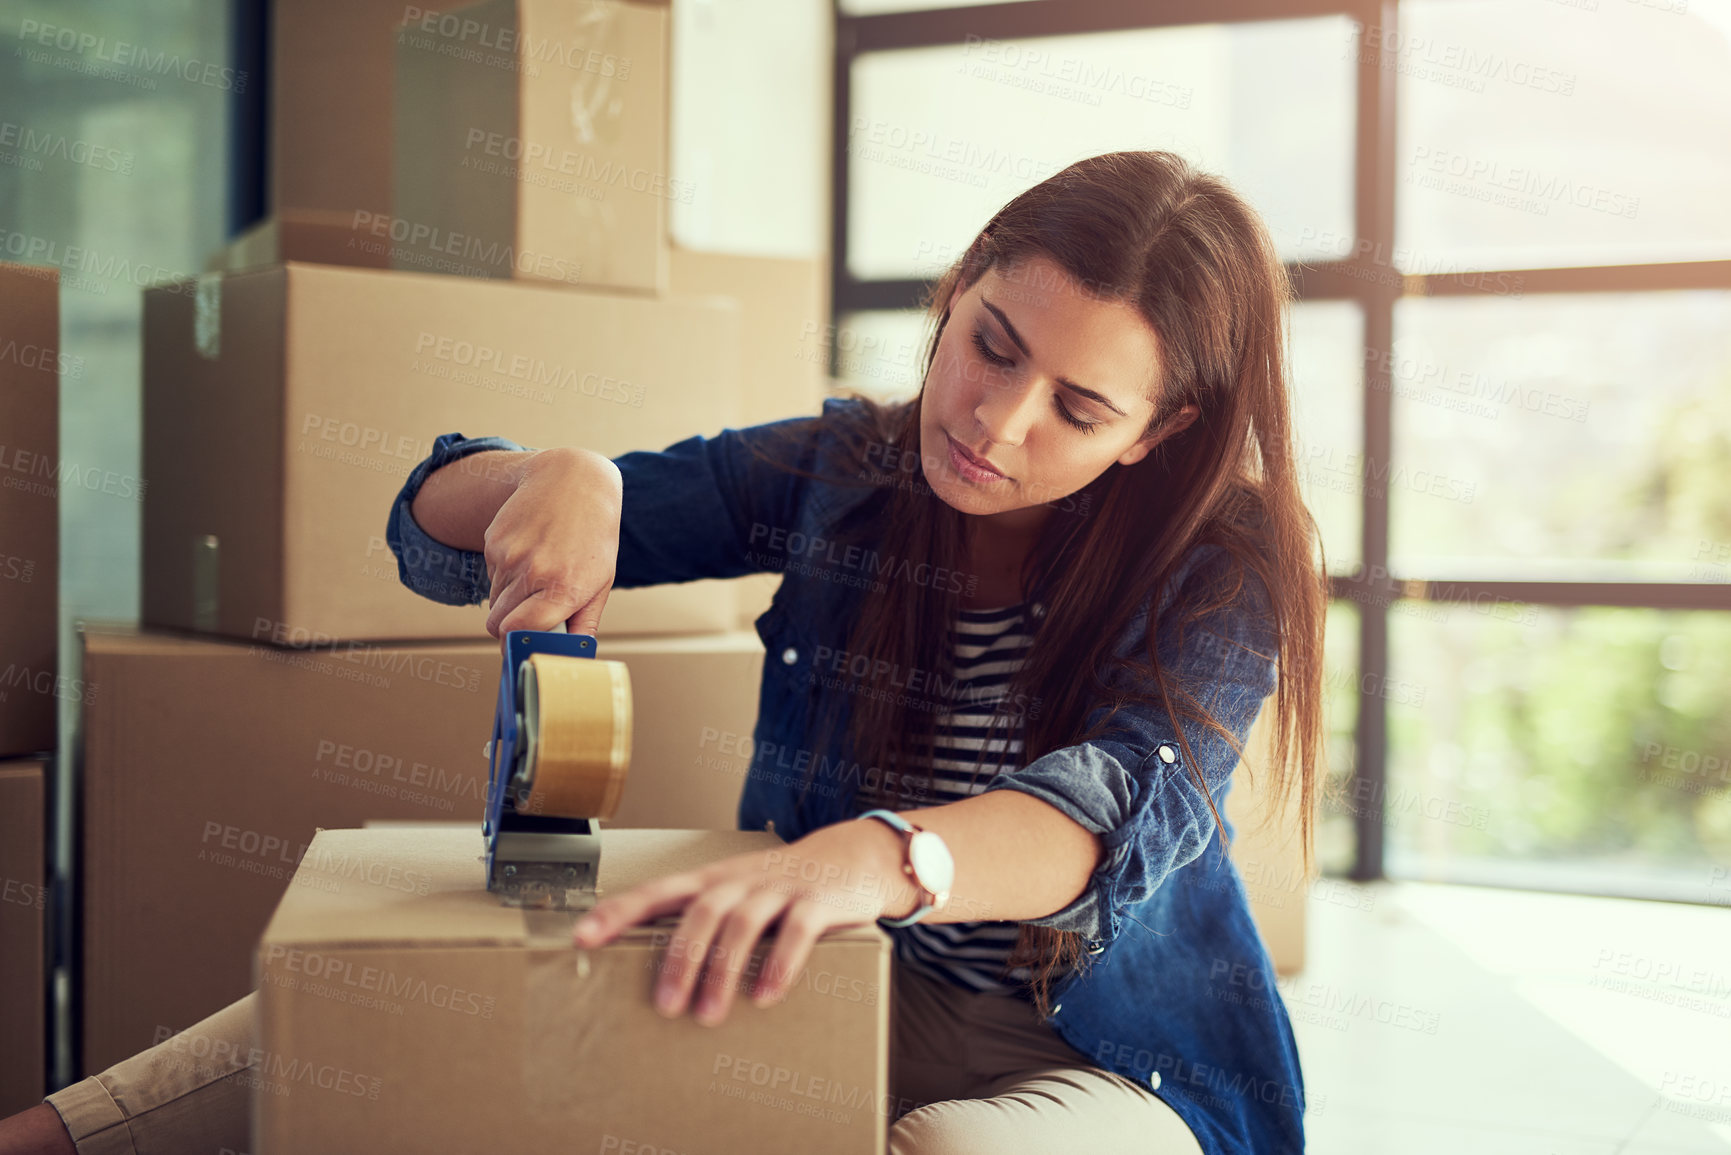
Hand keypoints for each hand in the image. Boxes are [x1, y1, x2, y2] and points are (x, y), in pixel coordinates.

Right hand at [482, 447, 622, 639]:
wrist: (572, 481)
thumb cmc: (593, 536)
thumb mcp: (600, 581)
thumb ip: (584, 622)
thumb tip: (572, 654)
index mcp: (563, 587)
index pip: (521, 630)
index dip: (516, 642)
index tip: (520, 646)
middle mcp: (533, 572)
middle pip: (498, 623)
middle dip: (507, 627)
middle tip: (526, 617)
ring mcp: (509, 555)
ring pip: (493, 600)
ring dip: (508, 597)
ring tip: (537, 573)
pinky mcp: (493, 541)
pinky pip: (491, 574)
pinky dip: (505, 572)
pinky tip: (528, 551)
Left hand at [569, 824, 910, 1026]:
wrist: (853, 857)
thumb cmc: (781, 889)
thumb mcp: (738, 898)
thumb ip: (705, 929)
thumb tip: (656, 985)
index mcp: (712, 881)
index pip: (656, 891)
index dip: (618, 912)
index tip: (582, 938)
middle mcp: (741, 880)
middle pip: (701, 911)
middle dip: (679, 959)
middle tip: (665, 1006)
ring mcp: (780, 887)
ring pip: (743, 922)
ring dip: (723, 969)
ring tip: (709, 1015)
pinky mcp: (819, 900)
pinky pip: (798, 929)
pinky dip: (781, 963)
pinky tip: (766, 996)